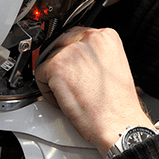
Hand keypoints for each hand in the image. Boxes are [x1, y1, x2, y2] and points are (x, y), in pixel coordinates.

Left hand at [35, 26, 153, 156]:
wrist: (118, 122)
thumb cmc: (118, 102)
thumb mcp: (114, 65)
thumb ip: (96, 54)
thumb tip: (79, 56)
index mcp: (107, 36)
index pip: (77, 35)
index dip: (73, 55)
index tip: (74, 68)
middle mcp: (89, 38)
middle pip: (61, 44)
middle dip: (62, 64)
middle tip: (72, 83)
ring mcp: (72, 51)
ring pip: (49, 58)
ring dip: (55, 77)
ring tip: (71, 93)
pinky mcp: (57, 65)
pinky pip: (40, 74)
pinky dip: (47, 90)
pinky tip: (64, 100)